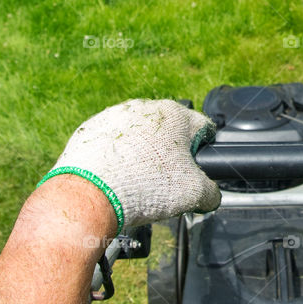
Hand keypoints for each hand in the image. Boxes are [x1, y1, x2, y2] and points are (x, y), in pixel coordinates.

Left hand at [39, 99, 219, 231]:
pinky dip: (116, 157)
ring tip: (136, 182)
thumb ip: (211, 192)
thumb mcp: (193, 194)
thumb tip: (212, 196)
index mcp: (175, 114)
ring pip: (138, 136)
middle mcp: (145, 108)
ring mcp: (114, 116)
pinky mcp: (90, 129)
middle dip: (170, 154)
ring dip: (142, 154)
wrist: (90, 194)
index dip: (203, 150)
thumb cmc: (145, 187)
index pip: (202, 128)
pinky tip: (115, 177)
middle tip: (164, 181)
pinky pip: (111, 142)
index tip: (195, 168)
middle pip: (168, 132)